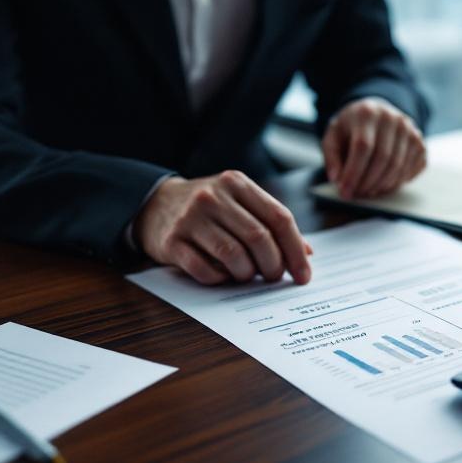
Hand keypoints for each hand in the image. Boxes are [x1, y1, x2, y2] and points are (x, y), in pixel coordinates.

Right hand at [133, 171, 311, 284]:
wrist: (155, 204)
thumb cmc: (208, 209)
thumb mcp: (240, 203)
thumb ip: (271, 223)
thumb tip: (306, 253)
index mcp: (237, 183)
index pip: (279, 217)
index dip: (296, 250)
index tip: (303, 275)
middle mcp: (213, 196)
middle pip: (259, 238)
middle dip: (273, 265)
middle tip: (273, 277)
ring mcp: (190, 218)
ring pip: (233, 256)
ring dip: (247, 274)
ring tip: (247, 275)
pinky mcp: (172, 241)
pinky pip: (205, 270)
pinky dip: (220, 279)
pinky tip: (222, 274)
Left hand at [321, 97, 425, 198]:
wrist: (376, 114)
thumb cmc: (352, 128)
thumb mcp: (333, 136)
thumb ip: (331, 157)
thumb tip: (337, 179)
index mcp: (367, 112)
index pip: (363, 146)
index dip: (353, 173)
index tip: (345, 192)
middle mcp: (392, 118)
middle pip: (383, 157)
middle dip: (368, 182)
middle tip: (357, 195)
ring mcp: (409, 129)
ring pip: (399, 165)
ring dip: (382, 186)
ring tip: (368, 192)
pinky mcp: (419, 142)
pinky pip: (412, 168)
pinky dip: (398, 182)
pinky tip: (384, 185)